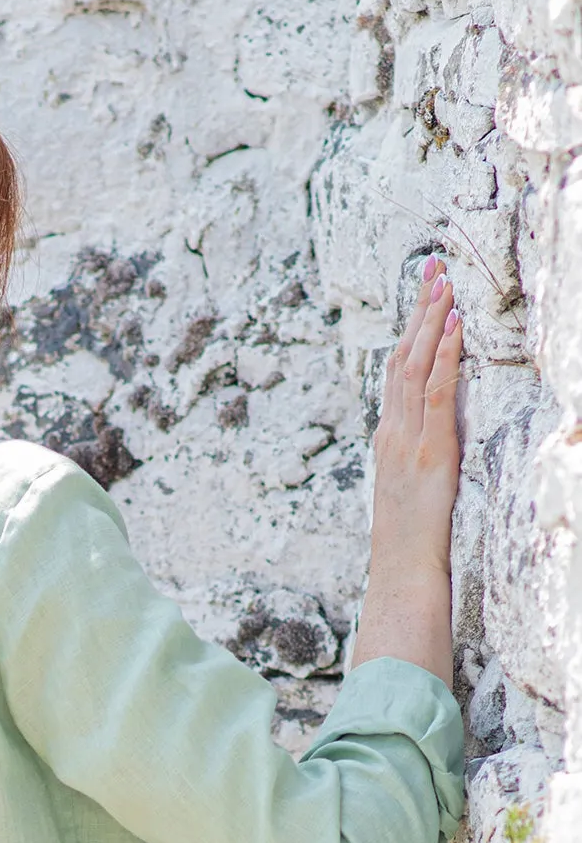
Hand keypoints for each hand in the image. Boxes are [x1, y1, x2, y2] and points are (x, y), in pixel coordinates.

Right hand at [352, 258, 461, 686]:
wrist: (401, 577)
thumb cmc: (410, 545)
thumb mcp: (411, 495)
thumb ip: (415, 463)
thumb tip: (430, 443)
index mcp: (389, 441)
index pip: (398, 375)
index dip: (411, 332)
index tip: (424, 294)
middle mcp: (393, 434)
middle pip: (403, 360)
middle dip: (419, 310)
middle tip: (432, 266)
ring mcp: (407, 442)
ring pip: (415, 369)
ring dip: (431, 322)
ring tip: (444, 282)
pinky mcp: (428, 453)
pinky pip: (435, 396)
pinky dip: (442, 358)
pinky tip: (452, 328)